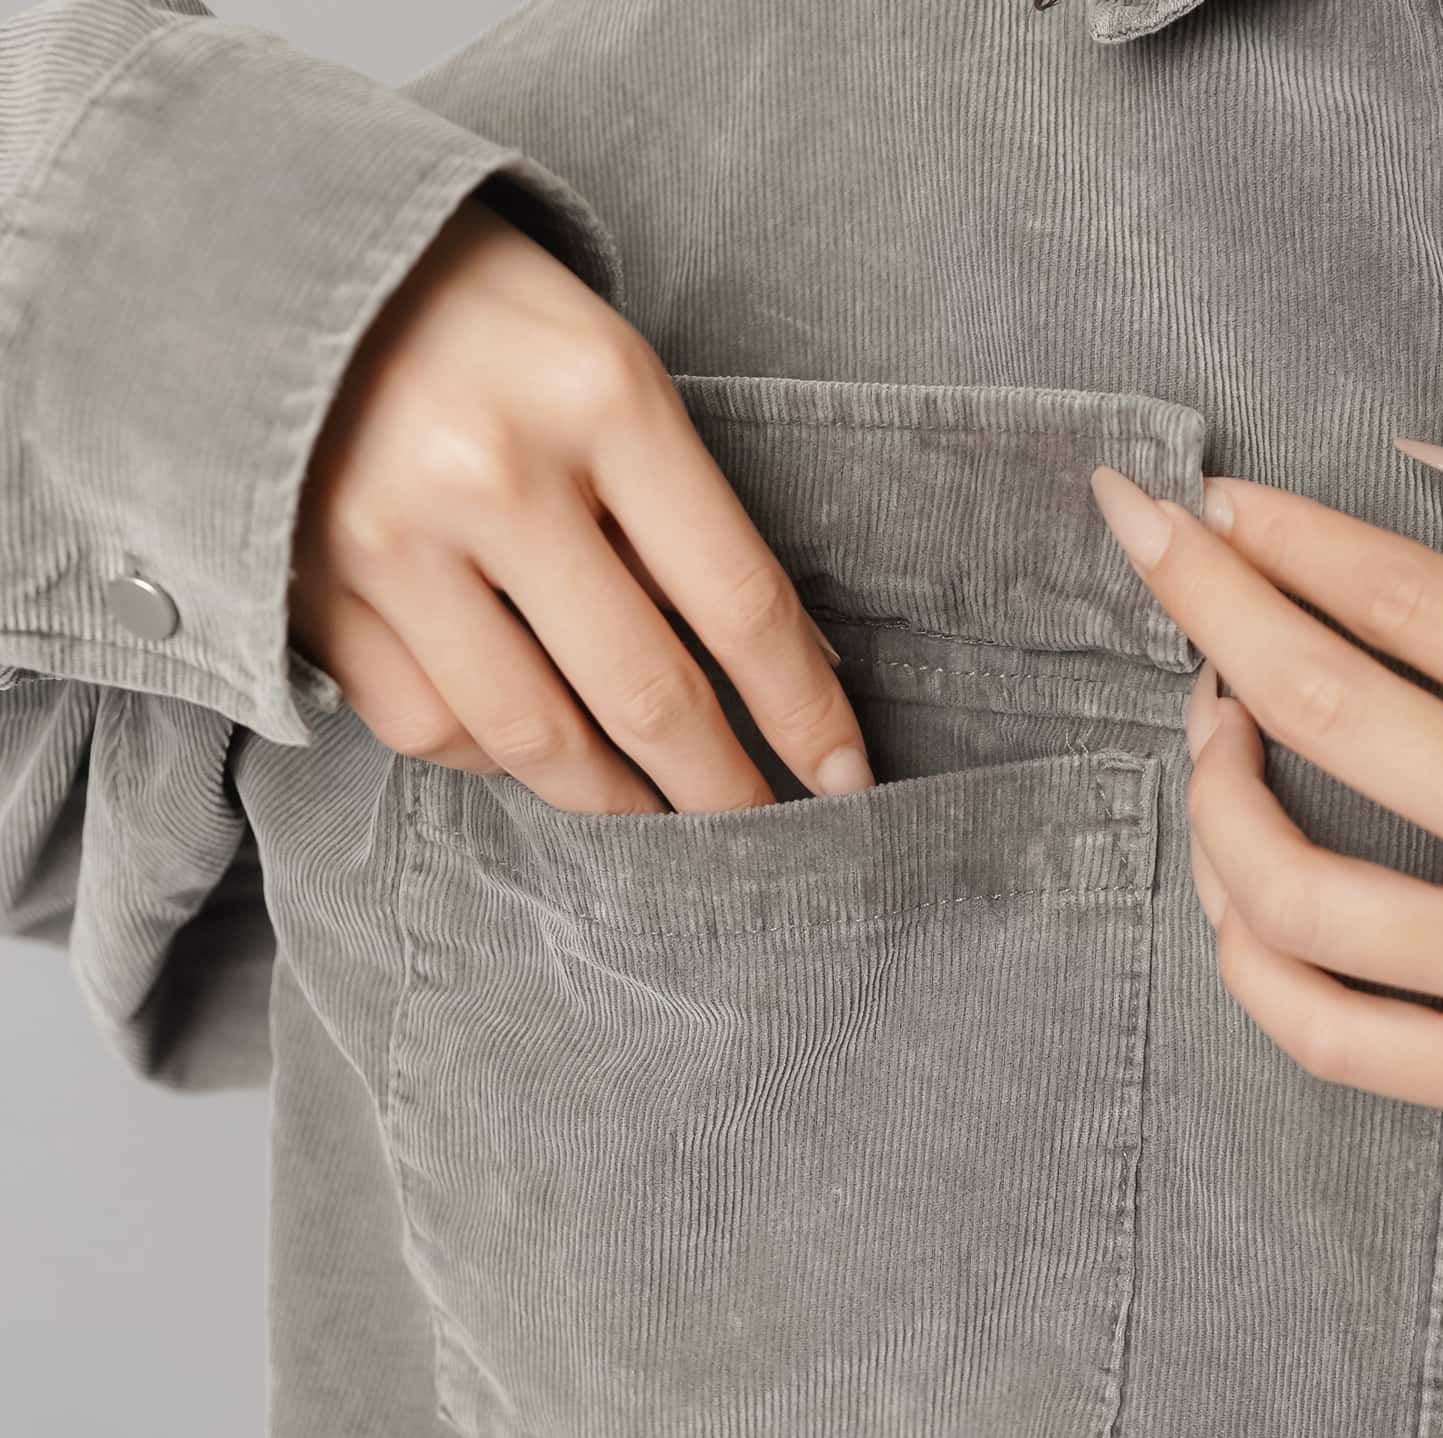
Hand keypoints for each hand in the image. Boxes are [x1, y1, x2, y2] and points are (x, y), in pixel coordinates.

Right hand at [288, 197, 871, 814]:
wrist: (257, 256)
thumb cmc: (471, 310)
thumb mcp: (601, 361)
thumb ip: (671, 506)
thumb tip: (773, 662)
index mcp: (598, 396)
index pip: (736, 598)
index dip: (802, 708)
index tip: (844, 777)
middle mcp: (494, 477)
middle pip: (645, 693)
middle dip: (719, 788)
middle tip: (758, 834)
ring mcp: (393, 545)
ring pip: (534, 739)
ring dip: (613, 801)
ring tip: (654, 816)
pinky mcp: (315, 596)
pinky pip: (431, 728)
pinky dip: (493, 759)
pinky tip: (526, 747)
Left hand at [1090, 448, 1442, 1125]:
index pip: (1423, 606)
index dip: (1301, 541)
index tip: (1215, 500)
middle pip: (1333, 710)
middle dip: (1217, 607)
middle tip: (1149, 539)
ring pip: (1291, 886)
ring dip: (1215, 793)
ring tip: (1208, 730)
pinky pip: (1318, 1029)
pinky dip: (1243, 952)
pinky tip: (1229, 885)